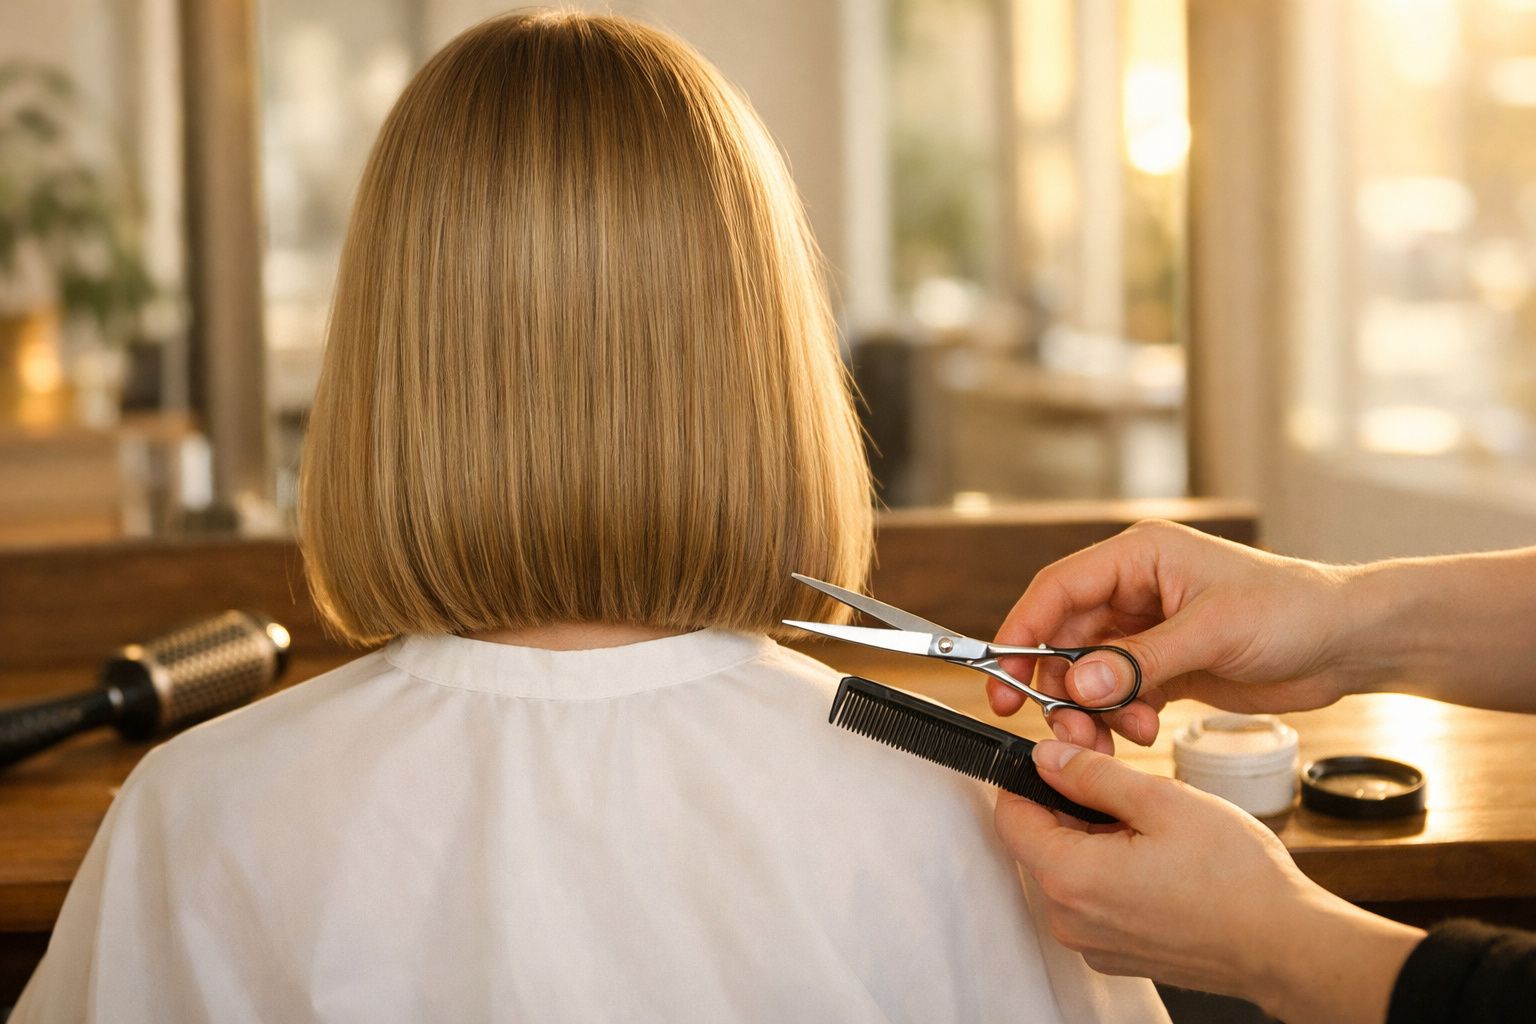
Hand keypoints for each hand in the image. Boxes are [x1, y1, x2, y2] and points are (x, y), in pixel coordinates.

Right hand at [992, 519, 1367, 750]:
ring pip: (1087, 672)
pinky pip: (1116, 694)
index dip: (1022, 632)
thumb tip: (1078, 685)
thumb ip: (1140, 660)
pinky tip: (1141, 729)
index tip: (1004, 679)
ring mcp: (1147, 629)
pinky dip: (1117, 717)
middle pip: (1064, 637)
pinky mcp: (1164, 665)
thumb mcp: (1213, 632)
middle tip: (1063, 728)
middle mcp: (1134, 590)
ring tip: (1115, 734)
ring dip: (1089, 708)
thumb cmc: (1292, 612)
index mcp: (1138, 558)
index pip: (1058, 590)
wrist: (1348, 643)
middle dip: (1058, 685)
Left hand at [996, 742, 1423, 1022]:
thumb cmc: (1237, 879)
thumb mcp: (1162, 801)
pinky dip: (1109, 873)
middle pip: (1037, 844)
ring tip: (1148, 827)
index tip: (1061, 761)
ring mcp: (1091, 942)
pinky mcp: (1115, 953)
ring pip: (1066, 871)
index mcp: (1071, 879)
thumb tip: (1047, 757)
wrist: (1285, 945)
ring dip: (1092, 840)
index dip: (1030, 780)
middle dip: (1068, 808)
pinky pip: (1090, 901)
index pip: (1010, 817)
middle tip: (1121, 789)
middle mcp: (1069, 919)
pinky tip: (1155, 861)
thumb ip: (1093, 775)